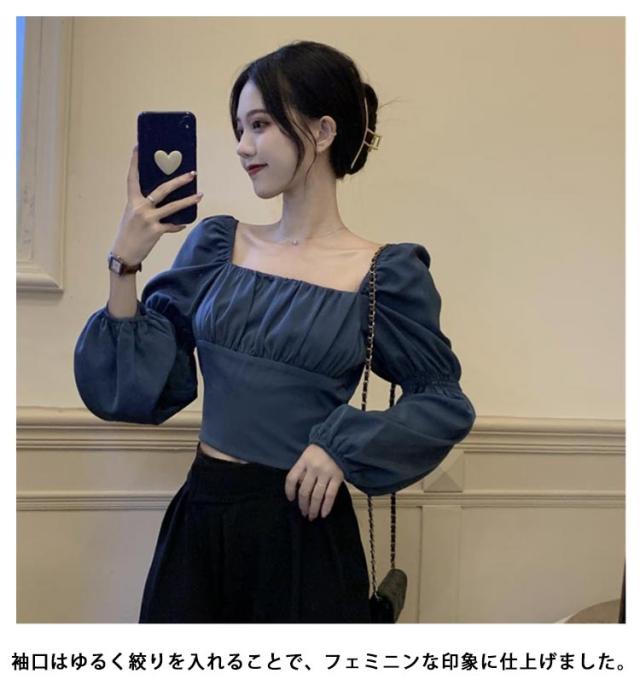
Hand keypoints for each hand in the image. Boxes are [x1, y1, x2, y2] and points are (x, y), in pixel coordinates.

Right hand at [111, 144, 204, 264]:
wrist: (123, 254)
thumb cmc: (128, 233)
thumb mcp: (131, 215)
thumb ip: (143, 205)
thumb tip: (160, 198)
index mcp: (132, 201)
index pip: (133, 178)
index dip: (135, 162)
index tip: (138, 147)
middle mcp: (140, 208)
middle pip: (162, 189)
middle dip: (178, 180)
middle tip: (191, 174)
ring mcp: (148, 219)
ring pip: (173, 207)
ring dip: (188, 200)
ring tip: (200, 195)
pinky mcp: (155, 232)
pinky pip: (172, 226)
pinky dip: (178, 225)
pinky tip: (184, 223)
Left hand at [285, 444, 343, 520]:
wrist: (338, 443)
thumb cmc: (320, 451)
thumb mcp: (307, 456)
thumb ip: (302, 469)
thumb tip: (298, 488)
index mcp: (303, 461)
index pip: (291, 478)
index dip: (289, 491)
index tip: (291, 499)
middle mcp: (313, 468)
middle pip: (304, 491)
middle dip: (303, 505)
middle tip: (303, 513)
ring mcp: (326, 473)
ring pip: (317, 495)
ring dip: (313, 508)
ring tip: (312, 516)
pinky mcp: (337, 477)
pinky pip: (330, 495)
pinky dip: (327, 506)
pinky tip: (323, 514)